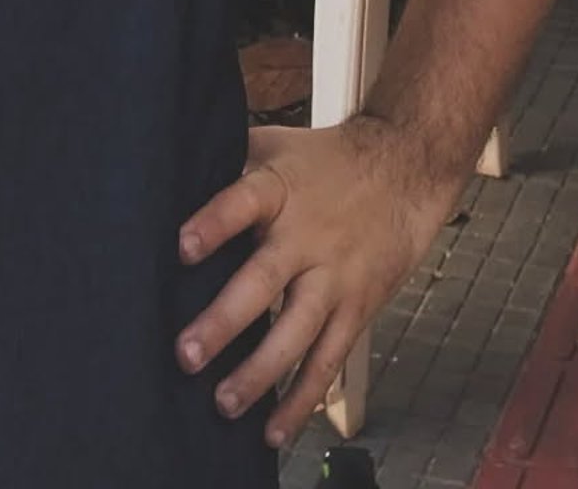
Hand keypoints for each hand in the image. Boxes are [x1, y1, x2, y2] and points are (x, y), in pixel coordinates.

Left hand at [176, 116, 460, 447]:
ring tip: (224, 403)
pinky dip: (304, 398)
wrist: (406, 169)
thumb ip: (231, 164)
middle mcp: (308, 236)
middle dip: (225, 321)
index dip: (214, 224)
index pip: (243, 202)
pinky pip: (329, 360)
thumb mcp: (278, 147)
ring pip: (298, 331)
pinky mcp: (357, 308)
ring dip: (261, 373)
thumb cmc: (326, 160)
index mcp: (281, 189)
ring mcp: (335, 276)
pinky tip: (275, 430)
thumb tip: (171, 177)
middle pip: (265, 280)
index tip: (181, 248)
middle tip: (187, 354)